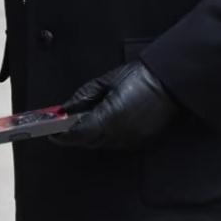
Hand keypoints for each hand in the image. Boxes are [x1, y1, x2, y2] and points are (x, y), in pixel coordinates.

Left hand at [50, 60, 179, 150]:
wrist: (168, 81)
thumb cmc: (138, 77)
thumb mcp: (105, 82)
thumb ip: (83, 97)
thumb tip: (65, 108)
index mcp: (108, 118)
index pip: (78, 134)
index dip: (62, 136)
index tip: (51, 132)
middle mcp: (119, 134)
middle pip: (88, 142)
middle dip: (75, 135)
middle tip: (65, 125)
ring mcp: (131, 140)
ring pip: (103, 143)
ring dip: (92, 135)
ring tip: (87, 120)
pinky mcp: (141, 141)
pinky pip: (117, 143)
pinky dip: (108, 135)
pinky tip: (106, 123)